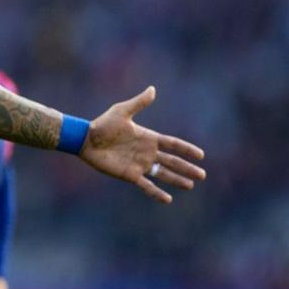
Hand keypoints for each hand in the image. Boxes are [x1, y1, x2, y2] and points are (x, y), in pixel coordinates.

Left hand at [79, 86, 205, 203]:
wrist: (86, 140)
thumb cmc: (102, 124)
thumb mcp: (122, 111)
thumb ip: (139, 103)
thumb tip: (153, 89)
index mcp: (148, 138)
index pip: (172, 144)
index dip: (186, 149)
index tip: (201, 155)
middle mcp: (147, 152)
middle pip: (172, 162)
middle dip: (187, 168)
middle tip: (202, 175)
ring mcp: (139, 164)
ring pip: (163, 174)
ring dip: (177, 180)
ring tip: (190, 185)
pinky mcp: (130, 175)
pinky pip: (146, 186)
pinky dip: (157, 193)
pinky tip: (168, 199)